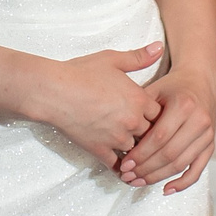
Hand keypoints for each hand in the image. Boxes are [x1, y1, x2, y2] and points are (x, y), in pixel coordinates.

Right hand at [27, 43, 164, 173]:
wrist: (54, 91)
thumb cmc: (81, 73)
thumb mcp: (112, 59)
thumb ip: (138, 57)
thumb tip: (159, 47)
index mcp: (138, 99)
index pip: (161, 114)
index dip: (158, 115)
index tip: (154, 116)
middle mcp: (132, 121)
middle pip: (152, 134)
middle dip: (150, 134)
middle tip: (149, 136)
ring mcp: (116, 138)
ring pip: (137, 151)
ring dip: (137, 151)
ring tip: (139, 153)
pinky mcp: (100, 150)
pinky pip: (117, 165)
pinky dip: (122, 168)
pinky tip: (123, 169)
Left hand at [117, 66, 215, 193]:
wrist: (200, 82)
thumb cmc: (172, 87)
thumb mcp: (155, 90)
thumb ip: (140, 110)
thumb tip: (119, 135)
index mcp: (184, 105)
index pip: (160, 137)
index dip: (141, 154)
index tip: (125, 163)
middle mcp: (199, 121)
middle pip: (170, 153)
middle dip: (146, 168)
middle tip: (128, 176)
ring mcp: (207, 135)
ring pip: (181, 164)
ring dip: (158, 177)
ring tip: (138, 181)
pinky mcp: (210, 145)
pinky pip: (197, 169)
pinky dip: (182, 183)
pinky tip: (166, 189)